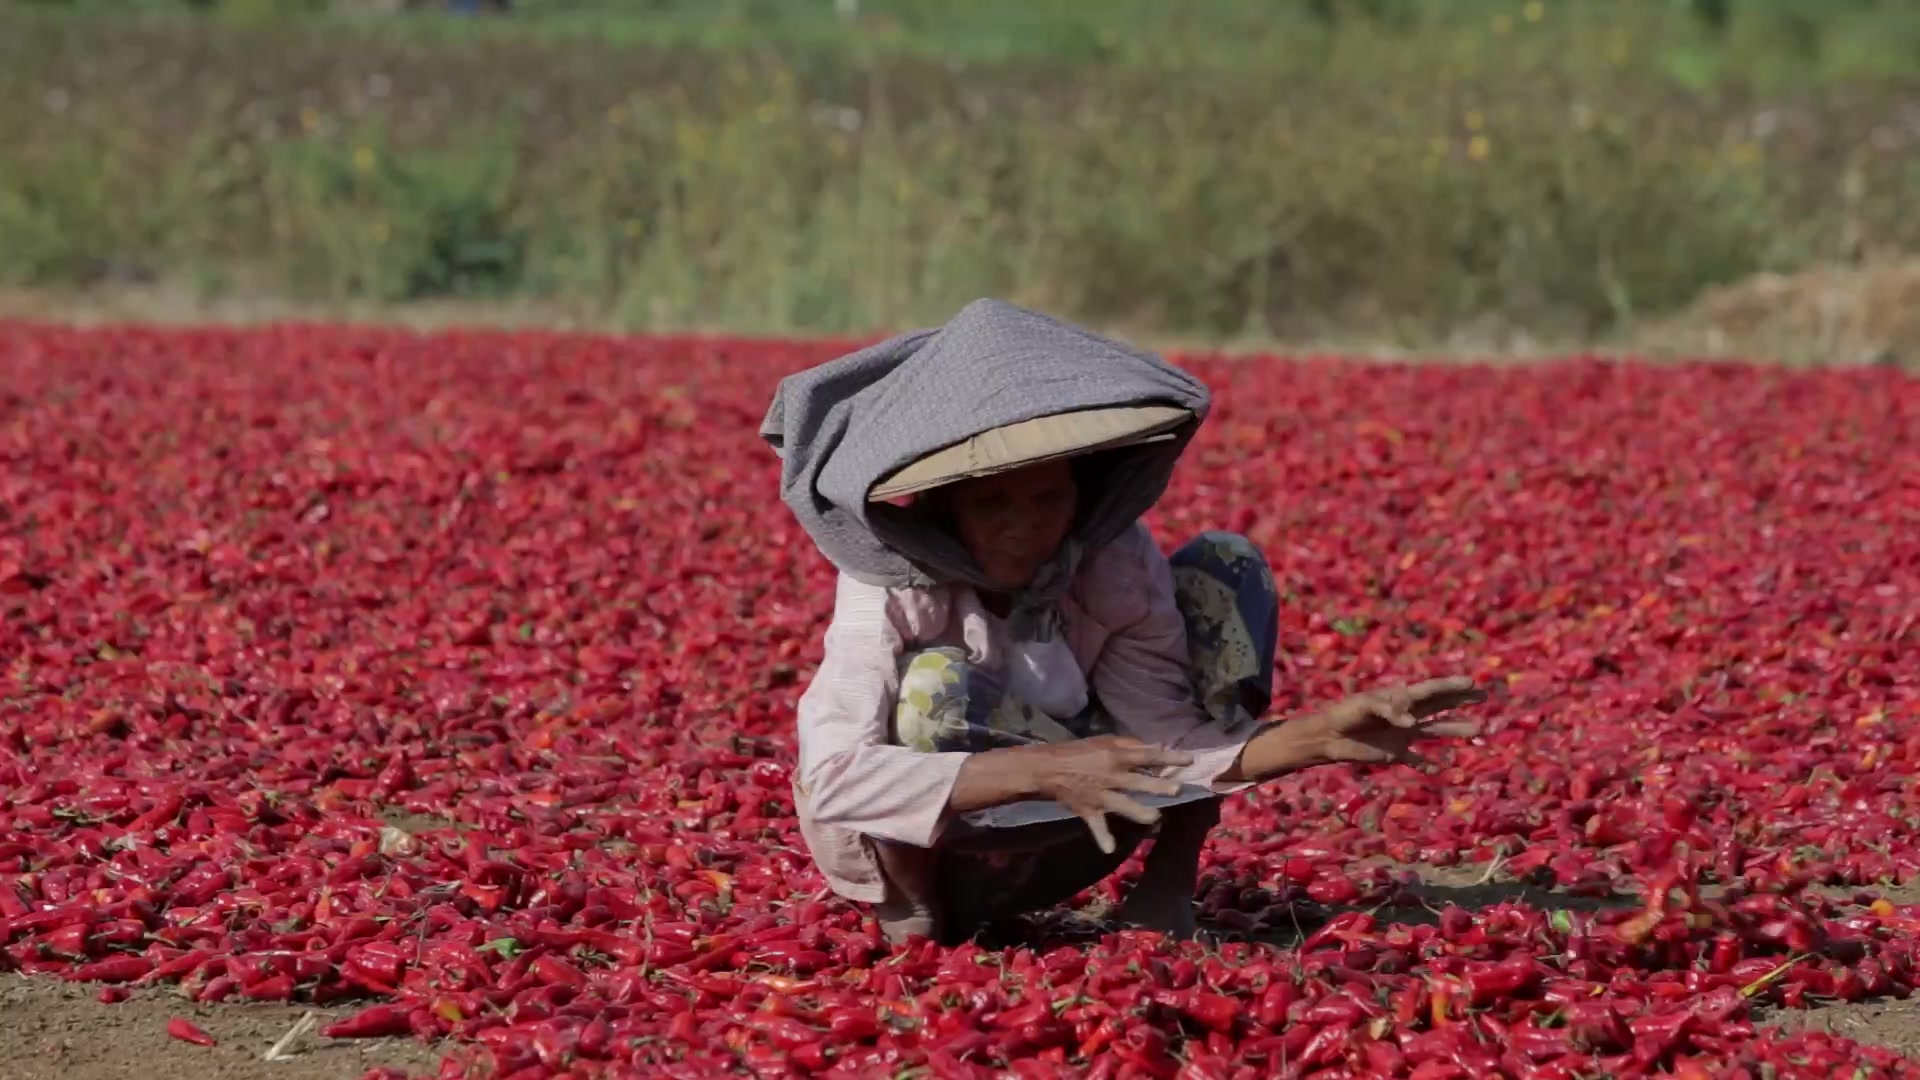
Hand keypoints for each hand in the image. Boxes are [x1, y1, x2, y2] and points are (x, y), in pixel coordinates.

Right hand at [1015, 736, 1195, 854]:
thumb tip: (1158, 746)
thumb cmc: (1078, 751)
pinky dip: (1102, 838)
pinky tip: (1109, 849)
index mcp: (1116, 756)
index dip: (1169, 757)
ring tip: (1156, 818)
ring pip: (1124, 805)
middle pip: (1139, 782)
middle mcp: (1112, 776)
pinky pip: (1097, 826)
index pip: (1148, 756)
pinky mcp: (1089, 810)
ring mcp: (1101, 795)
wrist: (1047, 768)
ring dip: (1140, 812)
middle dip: (1158, 787)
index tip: (1189, 760)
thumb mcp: (1104, 741)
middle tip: (1177, 790)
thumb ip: (1131, 744)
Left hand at [1306, 676, 1486, 769]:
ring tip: (1479, 728)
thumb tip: (1411, 723)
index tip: (1471, 682)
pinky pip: (1414, 759)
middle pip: (1439, 705)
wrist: (1326, 736)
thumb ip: (1388, 710)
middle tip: (1484, 695)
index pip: (1430, 690)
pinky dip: (1425, 764)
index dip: (1450, 686)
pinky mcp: (1394, 753)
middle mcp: (1405, 714)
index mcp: (1399, 698)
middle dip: (1461, 700)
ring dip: (1456, 729)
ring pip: (1435, 731)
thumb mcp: (1364, 706)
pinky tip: (1438, 768)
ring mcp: (1402, 734)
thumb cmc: (1343, 714)